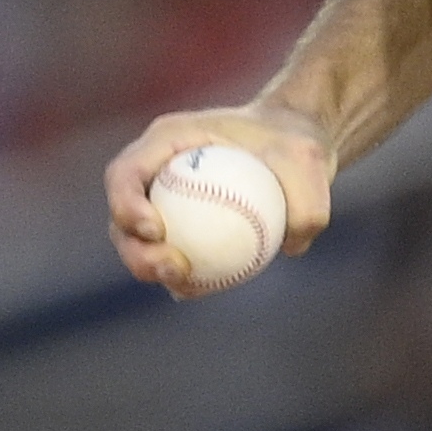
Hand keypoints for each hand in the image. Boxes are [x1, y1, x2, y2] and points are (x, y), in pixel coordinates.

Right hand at [104, 104, 339, 296]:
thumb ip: (304, 200)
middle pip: (122, 216)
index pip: (126, 173)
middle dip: (135, 250)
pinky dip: (183, 275)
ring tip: (184, 284)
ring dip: (153, 269)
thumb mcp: (310, 162)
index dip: (126, 204)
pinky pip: (173, 256)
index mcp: (167, 140)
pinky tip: (200, 289)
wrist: (295, 151)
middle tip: (173, 268)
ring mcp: (164, 201)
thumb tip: (290, 245)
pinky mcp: (181, 227)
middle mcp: (156, 171)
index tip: (158, 231)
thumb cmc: (296, 146)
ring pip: (140, 243)